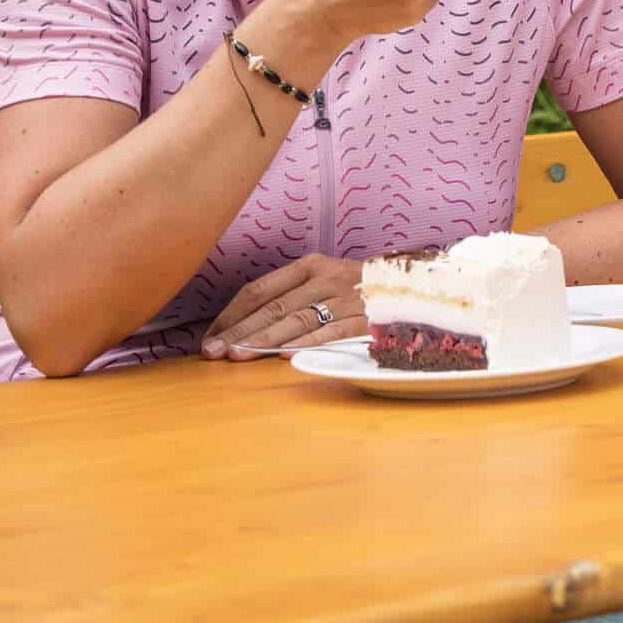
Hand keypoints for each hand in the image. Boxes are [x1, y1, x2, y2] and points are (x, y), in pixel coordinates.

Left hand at [203, 253, 368, 358]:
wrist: (412, 285)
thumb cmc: (356, 287)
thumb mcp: (322, 278)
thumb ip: (288, 295)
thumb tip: (241, 324)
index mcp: (310, 265)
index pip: (260, 289)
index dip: (232, 314)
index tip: (210, 335)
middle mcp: (326, 278)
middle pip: (274, 307)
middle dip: (239, 331)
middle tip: (213, 351)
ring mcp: (347, 298)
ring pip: (298, 320)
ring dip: (264, 341)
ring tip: (238, 356)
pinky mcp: (366, 318)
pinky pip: (332, 332)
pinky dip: (307, 343)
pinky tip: (284, 356)